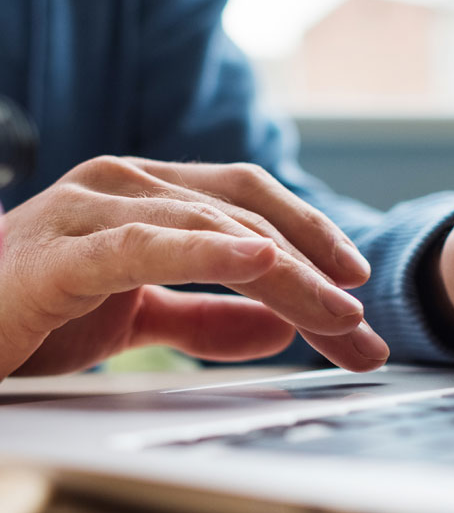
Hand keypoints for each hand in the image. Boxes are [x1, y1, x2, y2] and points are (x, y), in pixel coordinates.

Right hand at [0, 156, 388, 377]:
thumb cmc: (34, 314)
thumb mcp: (139, 316)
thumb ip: (206, 316)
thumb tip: (279, 328)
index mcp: (149, 195)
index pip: (252, 203)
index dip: (311, 235)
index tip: (355, 282)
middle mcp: (127, 184)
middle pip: (248, 215)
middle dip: (315, 268)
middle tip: (360, 325)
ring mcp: (91, 208)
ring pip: (214, 230)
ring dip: (286, 273)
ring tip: (336, 312)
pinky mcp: (59, 252)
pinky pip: (145, 246)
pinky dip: (206, 251)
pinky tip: (258, 261)